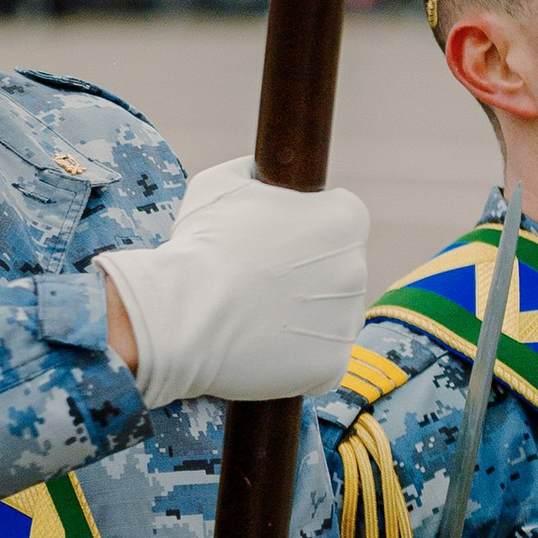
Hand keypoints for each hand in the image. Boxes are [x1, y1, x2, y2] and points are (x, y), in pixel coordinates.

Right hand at [97, 157, 369, 405]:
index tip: (278, 239)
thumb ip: (256, 172)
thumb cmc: (200, 245)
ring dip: (303, 315)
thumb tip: (262, 172)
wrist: (181, 317)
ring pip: (330, 315)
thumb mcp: (222, 183)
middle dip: (308, 272)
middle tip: (260, 280)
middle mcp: (356, 268)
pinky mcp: (332, 366)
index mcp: (345, 219)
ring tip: (254, 316)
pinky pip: (320, 358)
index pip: (343, 217)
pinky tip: (262, 346)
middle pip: (339, 268)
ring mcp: (346, 321)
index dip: (309, 225)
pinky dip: (297, 357)